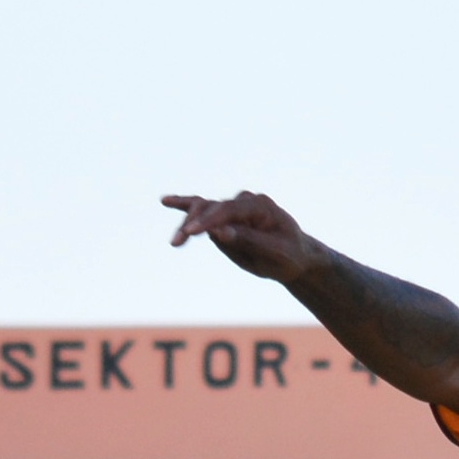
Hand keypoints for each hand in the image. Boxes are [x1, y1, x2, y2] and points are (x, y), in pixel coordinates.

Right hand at [162, 192, 315, 282]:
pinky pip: (202, 209)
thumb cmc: (288, 255)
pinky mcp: (224, 218)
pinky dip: (184, 206)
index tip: (192, 232)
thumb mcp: (274, 252)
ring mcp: (233, 208)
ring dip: (187, 222)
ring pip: (204, 208)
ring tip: (175, 241)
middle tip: (179, 241)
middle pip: (212, 207)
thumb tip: (219, 232)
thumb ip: (247, 240)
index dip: (209, 220)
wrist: (294, 257)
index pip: (229, 210)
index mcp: (260, 206)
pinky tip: (165, 201)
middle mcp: (244, 202)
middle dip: (194, 223)